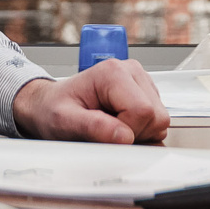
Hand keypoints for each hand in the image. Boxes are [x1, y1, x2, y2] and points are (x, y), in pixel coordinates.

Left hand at [13, 60, 168, 144]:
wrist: (49, 105)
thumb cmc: (54, 109)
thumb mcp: (64, 121)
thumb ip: (93, 128)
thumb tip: (124, 136)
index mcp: (113, 72)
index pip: (143, 111)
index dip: (127, 132)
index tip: (104, 133)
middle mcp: (131, 71)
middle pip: (157, 116)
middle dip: (136, 133)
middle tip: (107, 131)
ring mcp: (140, 81)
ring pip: (160, 120)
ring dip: (139, 133)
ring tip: (111, 126)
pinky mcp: (145, 93)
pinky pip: (156, 121)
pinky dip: (141, 130)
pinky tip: (119, 124)